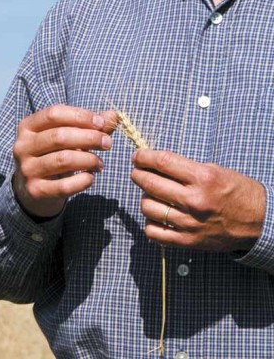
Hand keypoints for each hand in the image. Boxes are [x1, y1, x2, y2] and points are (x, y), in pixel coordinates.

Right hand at [12, 104, 117, 217]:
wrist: (31, 189)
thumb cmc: (52, 155)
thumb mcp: (65, 136)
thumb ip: (88, 126)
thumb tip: (113, 116)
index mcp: (27, 127)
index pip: (54, 114)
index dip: (81, 116)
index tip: (102, 123)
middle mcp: (22, 147)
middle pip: (59, 136)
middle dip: (90, 138)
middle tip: (107, 144)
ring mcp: (27, 169)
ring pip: (63, 160)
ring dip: (89, 160)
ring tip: (100, 163)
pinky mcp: (35, 190)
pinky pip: (64, 186)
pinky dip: (83, 181)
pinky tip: (90, 177)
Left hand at [131, 149, 265, 251]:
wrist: (260, 222)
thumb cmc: (236, 192)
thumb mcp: (216, 171)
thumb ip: (185, 168)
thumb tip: (154, 163)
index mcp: (204, 178)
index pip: (162, 162)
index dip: (143, 157)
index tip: (137, 156)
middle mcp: (195, 200)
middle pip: (150, 183)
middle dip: (138, 174)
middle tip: (137, 172)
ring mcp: (190, 223)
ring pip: (147, 207)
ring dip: (145, 198)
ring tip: (152, 195)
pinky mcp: (187, 241)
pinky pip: (153, 232)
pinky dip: (150, 223)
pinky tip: (157, 216)